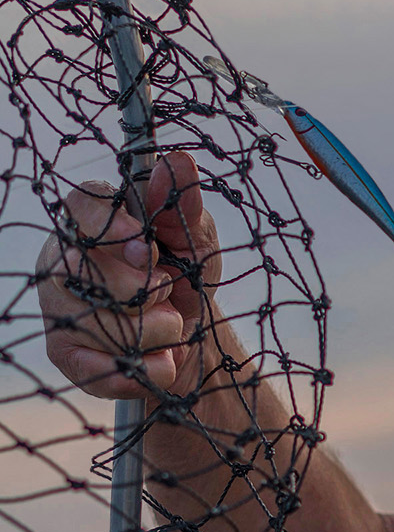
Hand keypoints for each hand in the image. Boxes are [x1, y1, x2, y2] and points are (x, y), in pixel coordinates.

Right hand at [37, 151, 220, 399]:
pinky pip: (94, 366)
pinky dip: (140, 369)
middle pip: (78, 266)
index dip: (110, 224)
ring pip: (93, 320)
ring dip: (152, 330)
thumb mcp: (196, 239)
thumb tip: (179, 162)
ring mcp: (58, 307)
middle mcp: (62, 259)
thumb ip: (183, 205)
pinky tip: (163, 363)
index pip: (80, 204)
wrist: (193, 338)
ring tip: (172, 326)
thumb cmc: (186, 275)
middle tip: (168, 290)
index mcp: (91, 221)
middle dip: (139, 287)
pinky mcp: (66, 353)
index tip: (147, 246)